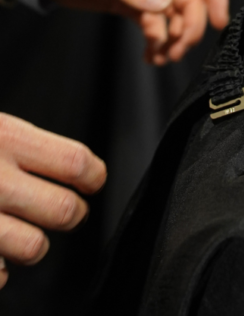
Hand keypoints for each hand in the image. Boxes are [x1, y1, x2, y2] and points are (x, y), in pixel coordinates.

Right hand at [0, 113, 105, 288]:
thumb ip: (26, 146)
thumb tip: (76, 170)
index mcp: (7, 138)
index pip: (75, 162)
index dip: (93, 176)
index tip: (92, 181)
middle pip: (63, 209)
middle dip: (72, 213)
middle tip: (66, 210)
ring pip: (33, 247)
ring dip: (33, 242)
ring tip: (20, 229)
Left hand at [42, 0, 229, 64]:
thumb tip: (163, 5)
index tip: (221, 23)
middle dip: (189, 27)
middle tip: (178, 52)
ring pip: (174, 15)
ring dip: (173, 38)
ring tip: (161, 58)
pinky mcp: (133, 2)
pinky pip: (155, 24)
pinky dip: (156, 41)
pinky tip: (149, 56)